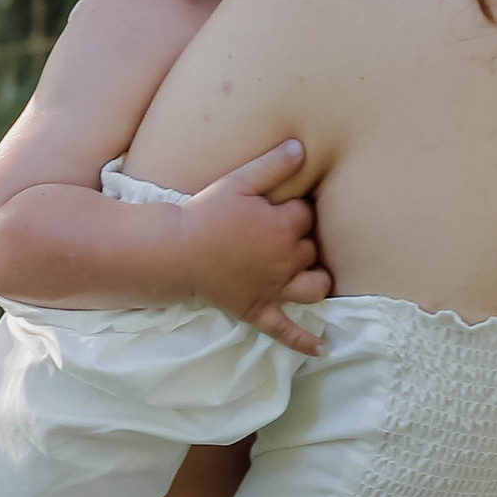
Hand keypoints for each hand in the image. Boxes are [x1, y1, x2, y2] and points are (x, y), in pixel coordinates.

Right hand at [179, 142, 330, 353]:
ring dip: (316, 279)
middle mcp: (286, 260)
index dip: (294, 209)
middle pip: (310, 249)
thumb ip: (272, 166)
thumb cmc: (205, 214)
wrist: (176, 250)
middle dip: (301, 239)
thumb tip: (302, 147)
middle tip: (279, 231)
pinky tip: (321, 349)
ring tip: (311, 273)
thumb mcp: (238, 182)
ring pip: (313, 287)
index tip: (279, 206)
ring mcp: (274, 288)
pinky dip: (303, 341)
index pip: (306, 215)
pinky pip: (285, 329)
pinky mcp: (258, 309)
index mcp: (283, 227)